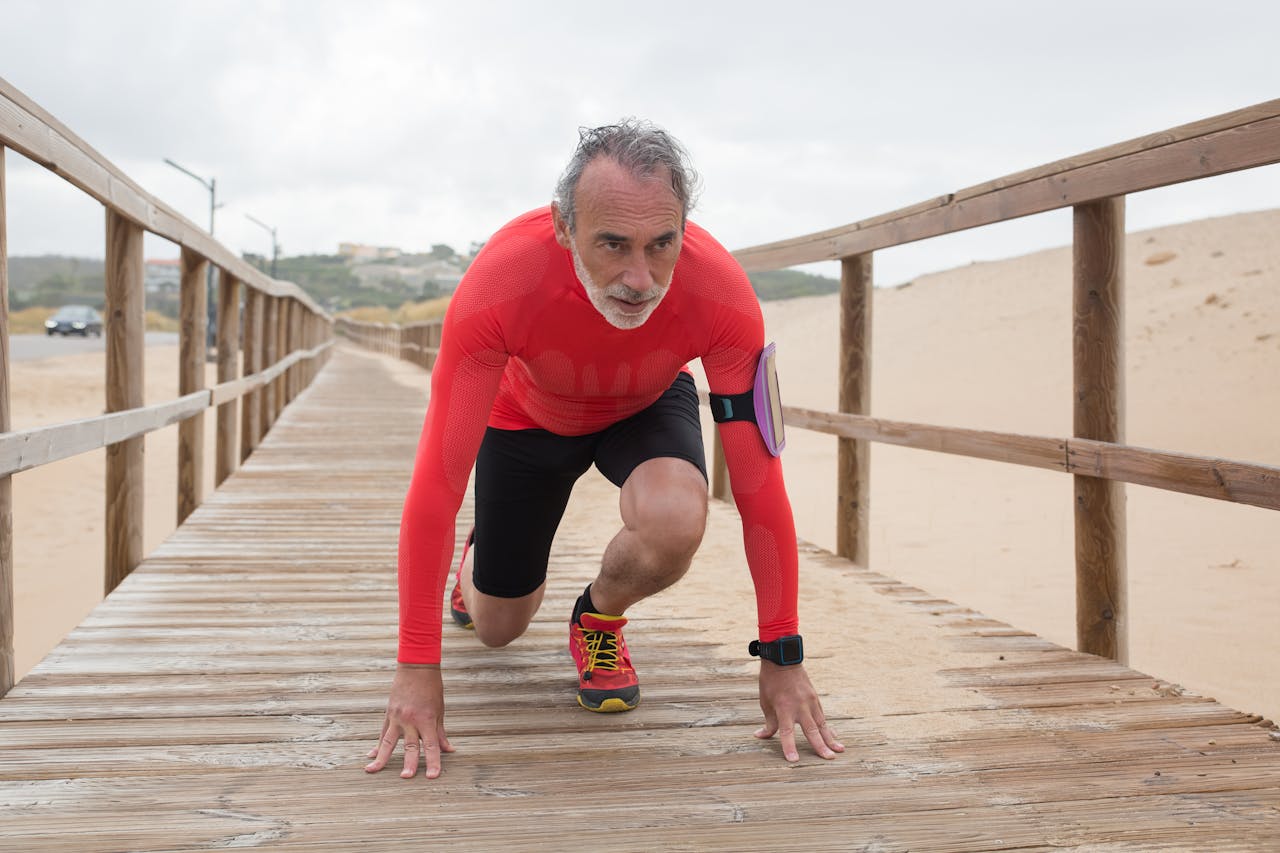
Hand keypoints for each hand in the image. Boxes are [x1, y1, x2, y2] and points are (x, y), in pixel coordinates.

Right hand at [365, 663, 454, 778]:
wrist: (416, 667)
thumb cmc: (431, 688)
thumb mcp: (439, 710)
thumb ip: (441, 732)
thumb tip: (449, 750)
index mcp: (427, 719)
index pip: (431, 746)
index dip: (433, 762)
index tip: (433, 776)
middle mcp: (411, 720)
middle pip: (410, 746)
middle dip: (409, 763)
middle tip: (406, 777)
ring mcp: (397, 717)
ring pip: (388, 741)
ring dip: (381, 757)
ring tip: (371, 770)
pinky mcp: (389, 713)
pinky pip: (383, 732)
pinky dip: (377, 745)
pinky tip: (371, 755)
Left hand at [755, 662, 843, 761]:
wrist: (783, 661)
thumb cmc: (771, 683)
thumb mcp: (765, 702)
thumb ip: (768, 723)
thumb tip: (761, 736)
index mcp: (784, 708)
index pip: (786, 732)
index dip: (789, 746)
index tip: (793, 760)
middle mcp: (799, 706)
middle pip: (811, 730)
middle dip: (820, 745)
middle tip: (829, 758)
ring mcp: (809, 702)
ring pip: (822, 724)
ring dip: (830, 738)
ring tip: (840, 750)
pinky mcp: (815, 698)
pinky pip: (822, 716)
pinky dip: (828, 727)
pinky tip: (834, 736)